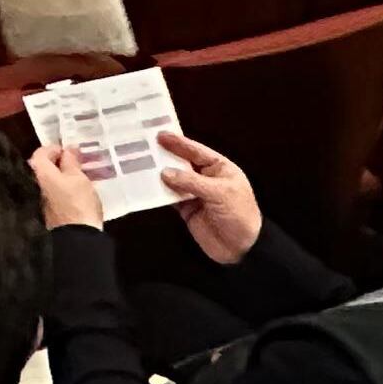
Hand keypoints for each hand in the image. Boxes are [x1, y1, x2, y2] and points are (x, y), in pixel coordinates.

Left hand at [27, 140, 107, 229]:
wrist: (79, 238)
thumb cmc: (78, 202)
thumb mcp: (78, 178)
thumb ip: (71, 162)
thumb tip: (67, 149)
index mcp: (43, 175)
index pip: (39, 154)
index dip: (53, 148)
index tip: (68, 150)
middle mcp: (39, 187)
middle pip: (45, 168)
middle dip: (61, 162)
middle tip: (79, 161)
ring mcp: (46, 202)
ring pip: (53, 181)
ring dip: (66, 175)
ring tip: (84, 174)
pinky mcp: (54, 212)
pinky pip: (58, 193)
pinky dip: (67, 187)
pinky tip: (82, 190)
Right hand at [157, 131, 264, 264]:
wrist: (242, 249)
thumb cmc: (238, 214)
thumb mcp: (219, 194)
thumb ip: (191, 182)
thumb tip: (164, 173)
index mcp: (220, 169)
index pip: (197, 152)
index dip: (179, 143)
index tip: (160, 135)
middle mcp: (206, 179)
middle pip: (183, 164)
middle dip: (166, 156)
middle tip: (145, 147)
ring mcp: (196, 194)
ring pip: (174, 180)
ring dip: (160, 175)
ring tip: (140, 165)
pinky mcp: (187, 210)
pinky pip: (171, 198)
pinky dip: (159, 193)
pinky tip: (147, 187)